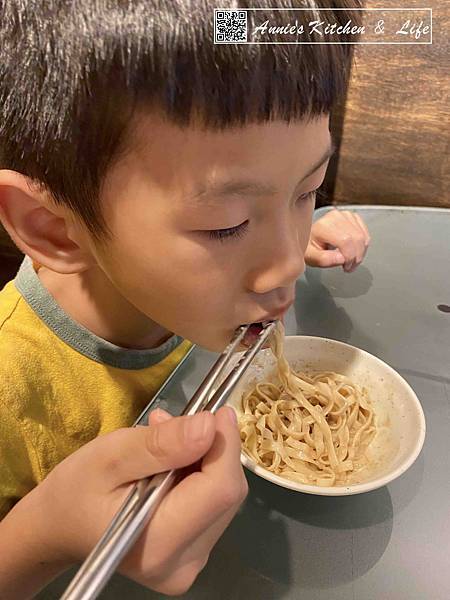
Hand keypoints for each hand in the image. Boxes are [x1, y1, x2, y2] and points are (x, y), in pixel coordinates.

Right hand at [29, 406, 246, 595]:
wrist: (58, 527)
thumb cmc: (76, 490)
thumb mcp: (110, 455)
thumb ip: (160, 444)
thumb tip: (208, 426)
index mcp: (159, 543)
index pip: (220, 490)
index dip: (224, 446)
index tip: (215, 412)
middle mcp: (183, 564)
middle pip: (226, 494)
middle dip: (212, 450)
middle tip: (176, 423)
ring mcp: (190, 564)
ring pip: (224, 498)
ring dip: (205, 460)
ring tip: (164, 441)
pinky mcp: (193, 555)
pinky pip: (213, 506)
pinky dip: (199, 476)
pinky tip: (171, 462)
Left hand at [305, 208, 370, 271]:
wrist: (309, 237)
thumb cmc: (309, 247)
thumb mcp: (311, 257)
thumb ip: (324, 259)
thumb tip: (342, 258)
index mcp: (324, 226)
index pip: (346, 241)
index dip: (350, 257)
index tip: (346, 267)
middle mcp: (335, 217)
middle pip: (357, 238)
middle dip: (356, 257)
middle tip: (349, 267)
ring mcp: (345, 215)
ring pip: (362, 236)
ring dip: (360, 253)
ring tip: (351, 262)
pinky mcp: (352, 217)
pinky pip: (364, 233)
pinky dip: (362, 246)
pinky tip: (354, 252)